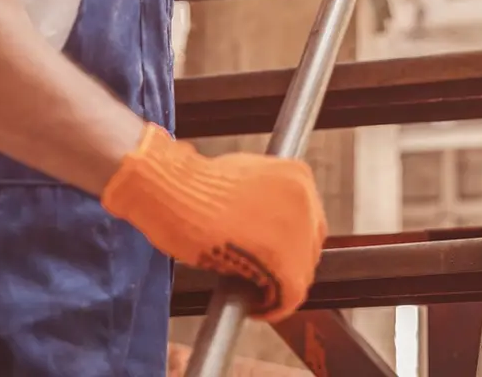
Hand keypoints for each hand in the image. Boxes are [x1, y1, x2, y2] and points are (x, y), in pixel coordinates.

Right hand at [101, 123, 325, 320]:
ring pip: (302, 271)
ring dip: (278, 286)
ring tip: (254, 292)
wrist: (172, 190)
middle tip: (261, 280)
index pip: (307, 222)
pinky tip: (256, 307)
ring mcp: (297, 225)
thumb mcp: (243, 179)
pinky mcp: (282, 255)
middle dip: (286, 266)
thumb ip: (266, 203)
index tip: (272, 260)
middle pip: (309, 246)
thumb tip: (266, 230)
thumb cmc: (191, 187)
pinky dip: (274, 306)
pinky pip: (290, 292)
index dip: (290, 247)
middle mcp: (304, 195)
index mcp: (296, 174)